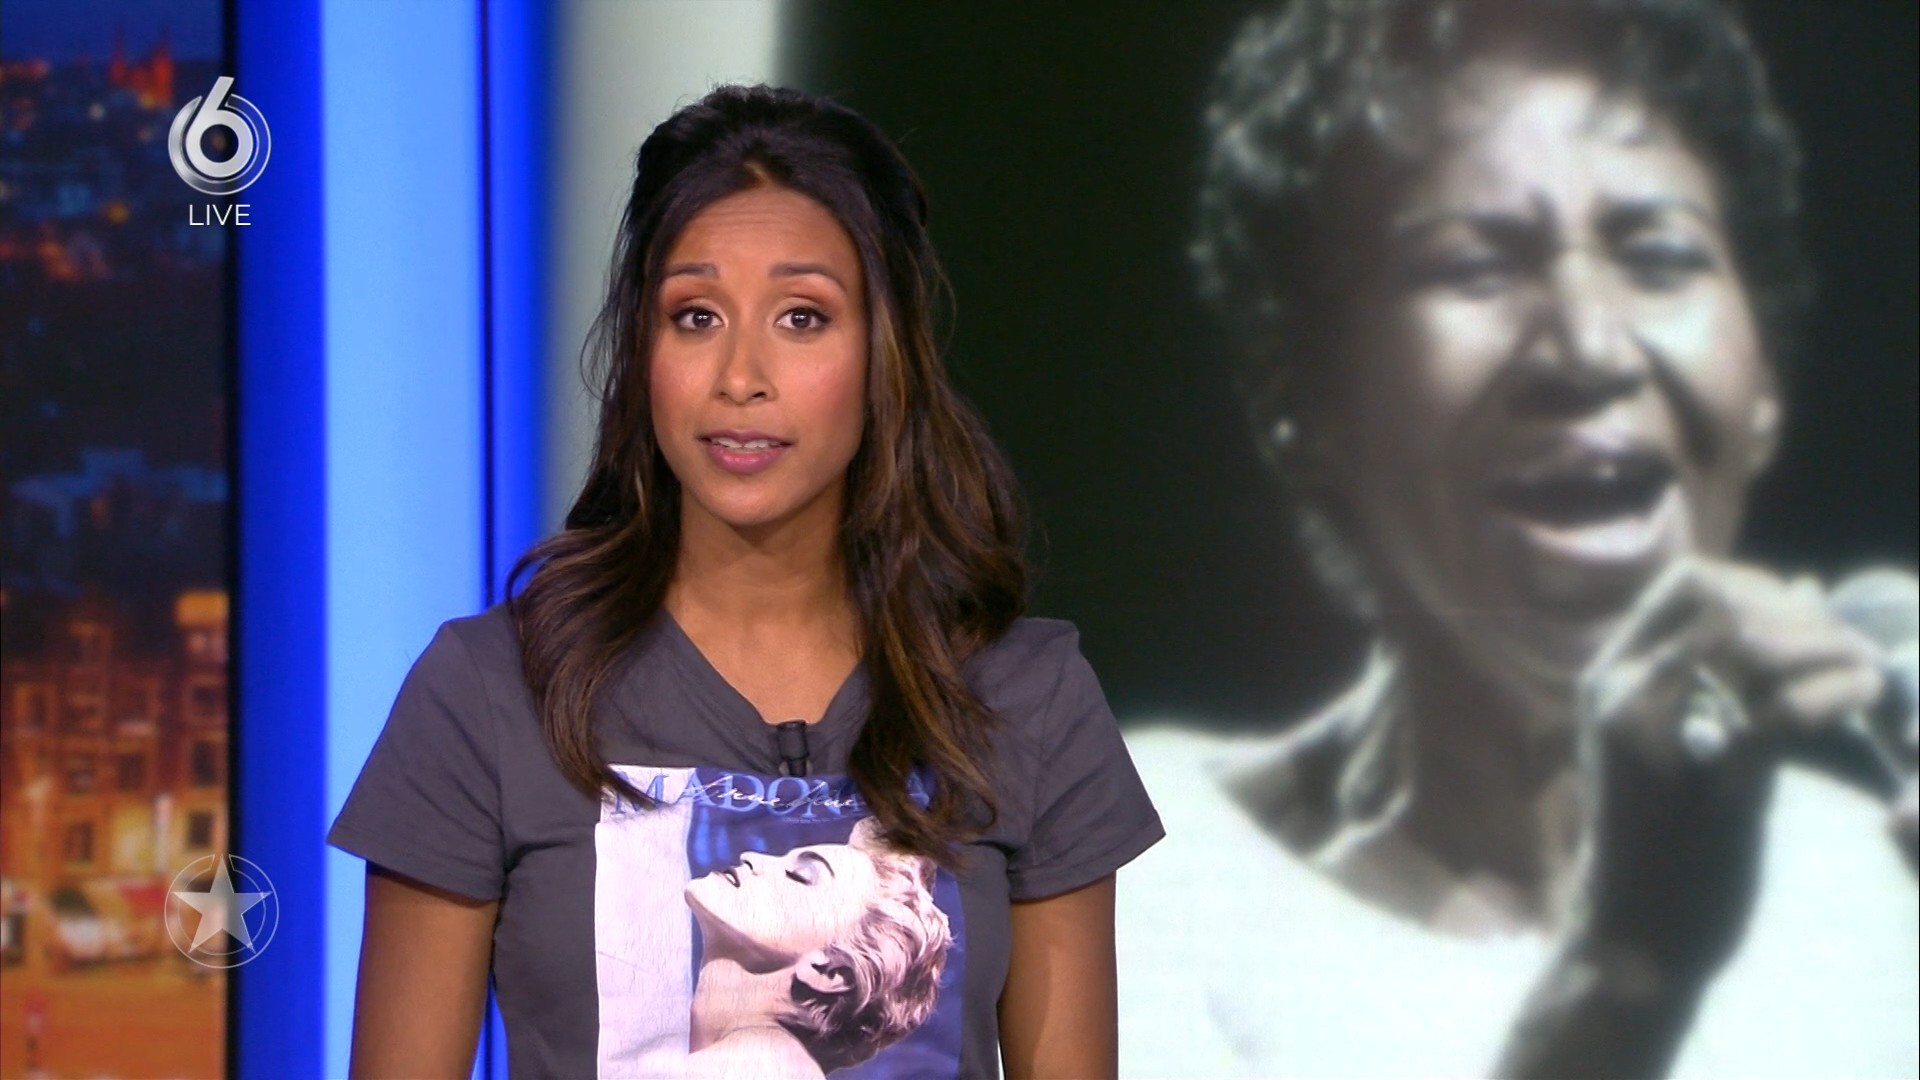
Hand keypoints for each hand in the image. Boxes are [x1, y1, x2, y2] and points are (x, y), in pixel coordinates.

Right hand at [1499, 558, 1887, 1077]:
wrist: (1634, 938)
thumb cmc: (1665, 843)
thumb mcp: (1691, 739)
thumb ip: (1739, 669)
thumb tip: (1805, 587)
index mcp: (1612, 678)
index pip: (1689, 581)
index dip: (1761, 586)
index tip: (1810, 626)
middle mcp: (1622, 693)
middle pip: (1718, 598)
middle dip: (1799, 615)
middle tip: (1850, 653)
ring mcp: (1657, 737)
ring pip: (1747, 645)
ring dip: (1823, 649)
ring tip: (1865, 676)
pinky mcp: (1706, 786)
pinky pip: (1778, 714)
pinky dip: (1830, 696)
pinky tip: (1860, 700)